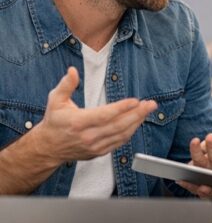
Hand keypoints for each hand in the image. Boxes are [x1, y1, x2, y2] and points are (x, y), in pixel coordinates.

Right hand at [36, 67, 155, 160]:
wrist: (49, 147)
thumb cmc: (54, 121)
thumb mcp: (55, 100)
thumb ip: (66, 85)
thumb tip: (72, 71)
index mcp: (78, 122)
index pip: (104, 115)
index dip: (121, 108)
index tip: (135, 100)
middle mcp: (88, 136)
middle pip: (118, 125)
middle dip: (137, 114)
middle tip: (150, 104)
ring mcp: (95, 146)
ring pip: (121, 134)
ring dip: (137, 122)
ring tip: (147, 110)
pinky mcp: (99, 152)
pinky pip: (119, 142)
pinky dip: (130, 131)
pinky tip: (138, 121)